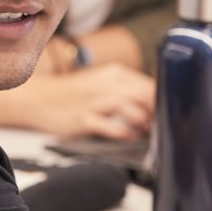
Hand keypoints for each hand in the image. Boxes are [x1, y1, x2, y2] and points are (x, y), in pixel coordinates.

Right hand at [20, 63, 154, 138]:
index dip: (163, 99)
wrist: (39, 97)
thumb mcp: (103, 82)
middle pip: (143, 94)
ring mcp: (94, 101)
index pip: (148, 84)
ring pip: (129, 108)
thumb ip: (127, 89)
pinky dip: (124, 132)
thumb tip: (155, 103)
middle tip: (165, 125)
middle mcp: (107, 84)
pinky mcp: (83, 118)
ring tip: (149, 132)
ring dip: (144, 122)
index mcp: (114, 73)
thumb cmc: (75, 93)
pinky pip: (109, 126)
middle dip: (158, 111)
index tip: (172, 111)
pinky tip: (131, 137)